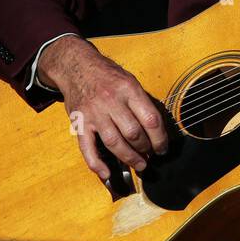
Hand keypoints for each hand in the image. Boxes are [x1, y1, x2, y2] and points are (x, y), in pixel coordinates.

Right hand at [39, 36, 167, 180]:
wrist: (76, 66)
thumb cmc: (107, 75)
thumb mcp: (130, 80)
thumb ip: (141, 101)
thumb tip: (157, 128)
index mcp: (129, 89)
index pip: (150, 119)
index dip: (160, 138)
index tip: (163, 147)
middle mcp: (111, 101)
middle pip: (134, 133)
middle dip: (145, 149)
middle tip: (150, 155)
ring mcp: (94, 113)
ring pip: (115, 143)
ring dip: (129, 158)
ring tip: (140, 165)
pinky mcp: (80, 123)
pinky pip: (87, 148)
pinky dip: (97, 164)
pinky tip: (107, 173)